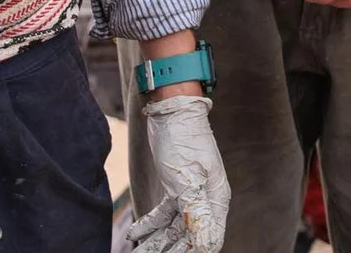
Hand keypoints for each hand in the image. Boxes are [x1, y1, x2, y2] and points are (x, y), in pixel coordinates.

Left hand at [126, 94, 228, 252]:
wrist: (173, 112)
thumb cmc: (184, 142)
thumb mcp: (188, 180)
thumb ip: (196, 213)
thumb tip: (204, 246)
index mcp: (215, 200)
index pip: (208, 238)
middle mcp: (206, 200)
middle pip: (189, 237)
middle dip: (169, 252)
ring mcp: (191, 194)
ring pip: (173, 229)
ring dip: (155, 243)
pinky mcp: (175, 188)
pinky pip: (163, 215)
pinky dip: (149, 225)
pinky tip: (134, 234)